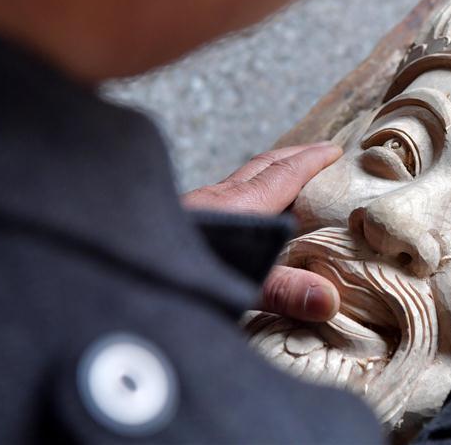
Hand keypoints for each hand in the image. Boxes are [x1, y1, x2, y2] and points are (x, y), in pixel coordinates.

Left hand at [182, 142, 342, 321]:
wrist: (117, 270)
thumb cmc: (173, 271)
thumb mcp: (238, 286)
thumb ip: (282, 292)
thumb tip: (328, 299)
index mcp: (238, 205)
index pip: (283, 174)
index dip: (311, 161)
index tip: (334, 151)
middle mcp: (217, 199)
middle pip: (261, 166)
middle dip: (293, 156)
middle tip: (318, 153)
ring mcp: (197, 208)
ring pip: (241, 179)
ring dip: (269, 173)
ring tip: (287, 178)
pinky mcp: (181, 221)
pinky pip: (225, 195)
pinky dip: (247, 192)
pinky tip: (244, 212)